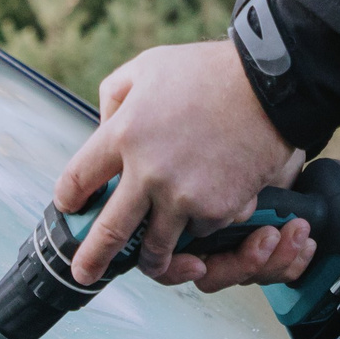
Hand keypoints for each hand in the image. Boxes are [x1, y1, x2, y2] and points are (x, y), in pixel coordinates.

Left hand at [52, 39, 308, 292]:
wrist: (270, 84)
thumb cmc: (209, 71)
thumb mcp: (147, 67)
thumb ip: (115, 97)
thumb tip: (106, 126)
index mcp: (123, 134)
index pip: (78, 178)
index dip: (69, 197)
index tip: (70, 206)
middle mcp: (147, 172)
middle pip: (109, 232)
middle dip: (92, 259)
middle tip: (84, 271)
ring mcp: (183, 196)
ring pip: (157, 248)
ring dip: (152, 259)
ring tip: (150, 262)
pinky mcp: (217, 209)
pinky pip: (201, 232)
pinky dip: (202, 226)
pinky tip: (207, 208)